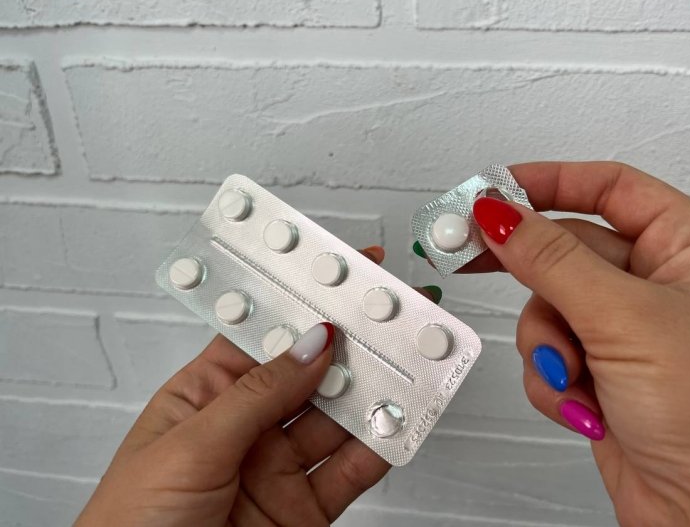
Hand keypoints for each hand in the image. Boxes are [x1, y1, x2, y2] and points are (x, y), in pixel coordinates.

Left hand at [76, 247, 440, 526]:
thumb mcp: (191, 445)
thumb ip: (259, 394)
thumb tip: (311, 343)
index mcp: (206, 397)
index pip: (263, 335)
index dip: (301, 304)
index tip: (337, 277)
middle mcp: (246, 428)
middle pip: (310, 373)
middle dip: (351, 344)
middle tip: (388, 315)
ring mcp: (278, 469)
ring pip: (339, 418)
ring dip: (375, 390)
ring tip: (406, 360)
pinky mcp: (305, 510)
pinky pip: (354, 469)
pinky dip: (383, 443)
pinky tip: (399, 419)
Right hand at [450, 162, 689, 525]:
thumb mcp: (627, 318)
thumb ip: (552, 260)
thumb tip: (502, 215)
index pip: (610, 189)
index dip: (548, 183)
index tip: (493, 190)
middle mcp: (664, 286)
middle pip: (569, 251)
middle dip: (530, 270)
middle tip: (471, 254)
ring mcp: (633, 335)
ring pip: (550, 308)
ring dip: (548, 342)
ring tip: (573, 370)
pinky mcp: (608, 376)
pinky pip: (552, 355)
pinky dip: (554, 380)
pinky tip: (583, 403)